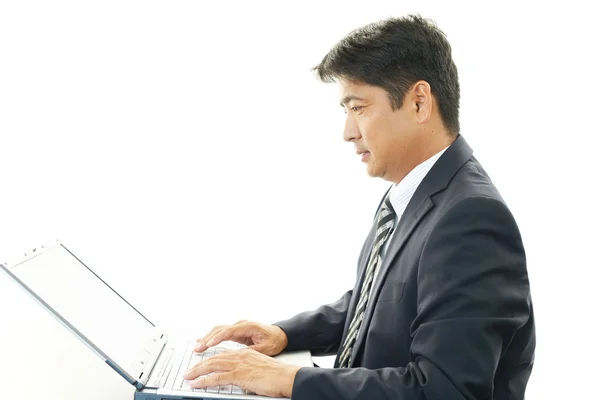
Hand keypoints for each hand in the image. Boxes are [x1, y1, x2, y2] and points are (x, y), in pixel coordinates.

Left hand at [183, 348, 300, 397]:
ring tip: (188, 376)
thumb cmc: (276, 375)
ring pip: (212, 365)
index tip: (201, 365)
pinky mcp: (238, 374)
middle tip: (188, 371)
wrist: (285, 376)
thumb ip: (247, 370)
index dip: (209, 361)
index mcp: (244, 354)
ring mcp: (238, 364)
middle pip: (214, 359)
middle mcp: (239, 356)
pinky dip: (204, 381)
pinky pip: (216, 377)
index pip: (222, 356)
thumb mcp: (258, 368)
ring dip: (197, 371)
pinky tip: (196, 383)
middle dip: (199, 365)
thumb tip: (240, 377)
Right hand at [194, 320, 287, 355]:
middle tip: (198, 348)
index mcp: (248, 326)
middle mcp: (241, 324)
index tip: (209, 344)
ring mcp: (238, 327)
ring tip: (197, 346)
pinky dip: (212, 337)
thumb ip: (253, 350)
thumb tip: (241, 356)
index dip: (218, 337)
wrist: (280, 334)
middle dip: (208, 338)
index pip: (230, 331)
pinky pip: (221, 333)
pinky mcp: (237, 332)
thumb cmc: (275, 340)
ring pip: (219, 330)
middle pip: (221, 329)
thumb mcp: (266, 348)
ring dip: (207, 338)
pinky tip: (203, 341)